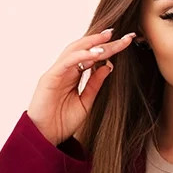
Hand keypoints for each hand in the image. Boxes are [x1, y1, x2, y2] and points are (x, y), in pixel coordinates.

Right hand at [26, 27, 136, 145]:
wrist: (45, 137)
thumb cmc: (62, 122)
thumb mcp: (85, 102)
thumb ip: (95, 85)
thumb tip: (108, 67)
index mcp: (73, 75)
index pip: (92, 57)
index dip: (109, 49)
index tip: (126, 43)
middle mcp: (65, 70)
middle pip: (85, 49)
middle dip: (103, 41)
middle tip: (123, 35)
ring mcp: (57, 72)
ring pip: (75, 50)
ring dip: (92, 42)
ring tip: (109, 38)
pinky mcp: (50, 77)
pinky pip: (67, 62)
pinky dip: (81, 55)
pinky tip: (96, 54)